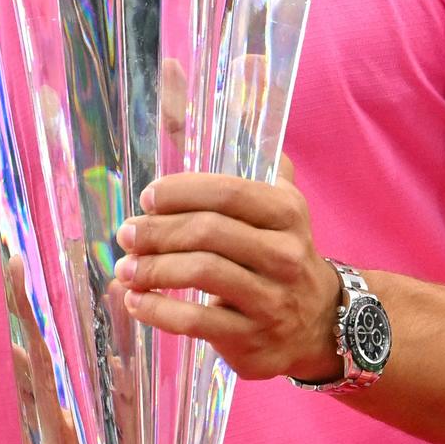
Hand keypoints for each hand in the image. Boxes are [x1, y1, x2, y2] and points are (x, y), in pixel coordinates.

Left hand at [115, 159, 342, 383]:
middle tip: (126, 234)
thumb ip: (250, 165)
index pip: (228, 193)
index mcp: (287, 213)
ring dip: (152, 269)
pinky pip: (196, 321)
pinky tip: (136, 301)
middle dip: (157, 231)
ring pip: (200, 273)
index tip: (147, 198)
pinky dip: (158, 310)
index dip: (180, 191)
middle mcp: (284, 254)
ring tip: (125, 268)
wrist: (319, 324)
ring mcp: (271, 299)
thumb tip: (194, 105)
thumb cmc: (280, 254)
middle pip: (208, 233)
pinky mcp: (252, 339)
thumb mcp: (279, 209)